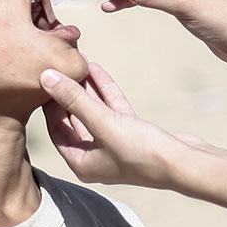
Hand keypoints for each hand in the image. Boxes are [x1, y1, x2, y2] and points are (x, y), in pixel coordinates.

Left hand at [39, 62, 198, 189]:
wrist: (184, 162)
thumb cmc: (140, 151)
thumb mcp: (102, 122)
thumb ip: (74, 99)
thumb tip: (45, 77)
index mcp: (81, 163)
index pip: (56, 131)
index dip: (48, 105)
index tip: (42, 81)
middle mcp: (96, 157)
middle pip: (74, 121)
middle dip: (67, 94)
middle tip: (56, 68)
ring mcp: (116, 145)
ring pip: (94, 113)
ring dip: (85, 89)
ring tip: (74, 63)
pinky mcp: (134, 134)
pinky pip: (113, 109)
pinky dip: (104, 91)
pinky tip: (96, 70)